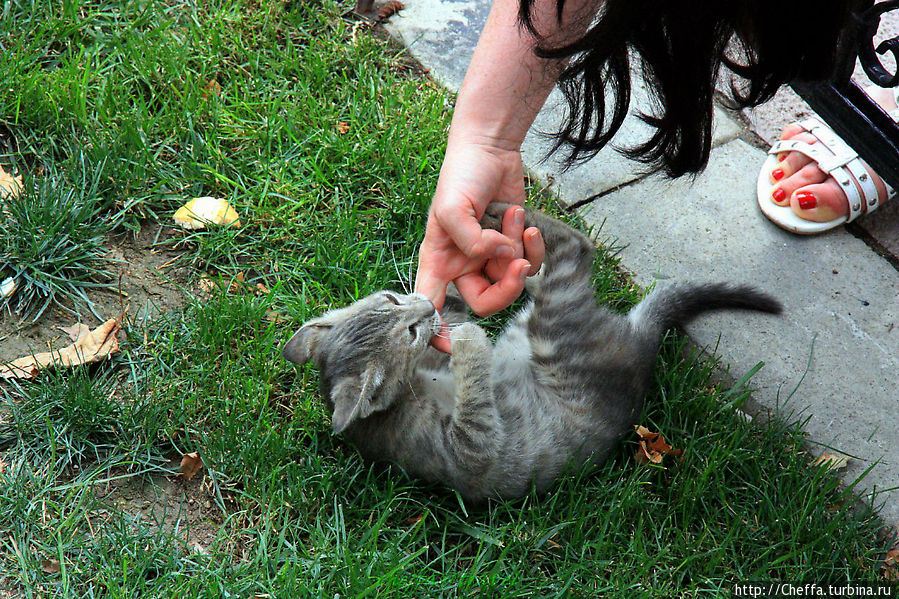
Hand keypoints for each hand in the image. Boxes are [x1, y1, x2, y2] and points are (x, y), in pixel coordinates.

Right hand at [415, 139, 543, 352]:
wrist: (490, 149)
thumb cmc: (461, 175)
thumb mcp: (453, 206)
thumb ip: (470, 239)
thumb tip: (498, 258)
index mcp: (438, 262)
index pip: (431, 306)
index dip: (437, 332)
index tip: (450, 347)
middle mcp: (463, 266)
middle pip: (485, 303)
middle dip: (506, 286)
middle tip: (517, 262)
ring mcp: (490, 259)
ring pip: (511, 283)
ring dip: (519, 253)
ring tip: (514, 220)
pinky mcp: (515, 247)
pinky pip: (531, 264)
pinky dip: (534, 245)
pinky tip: (525, 222)